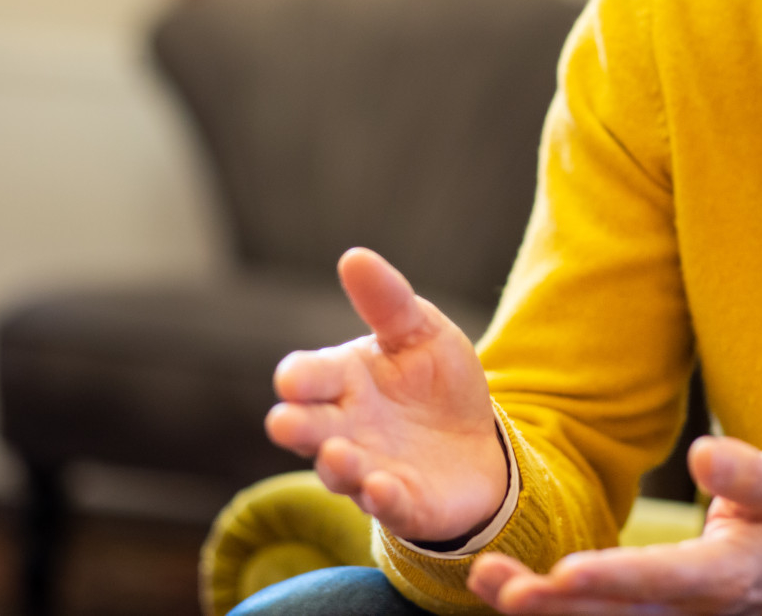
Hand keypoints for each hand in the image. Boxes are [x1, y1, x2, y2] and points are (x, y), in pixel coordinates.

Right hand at [265, 247, 507, 541]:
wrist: (477, 439)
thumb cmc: (434, 381)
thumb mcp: (420, 331)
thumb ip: (388, 301)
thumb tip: (354, 256)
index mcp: (344, 379)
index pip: (309, 376)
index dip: (299, 377)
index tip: (291, 378)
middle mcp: (345, 427)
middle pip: (310, 428)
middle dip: (296, 426)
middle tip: (284, 422)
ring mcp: (369, 468)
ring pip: (340, 471)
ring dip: (336, 465)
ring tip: (337, 455)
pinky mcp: (403, 503)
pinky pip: (388, 506)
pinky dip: (382, 498)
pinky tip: (381, 488)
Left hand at [468, 436, 761, 615]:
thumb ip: (744, 473)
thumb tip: (703, 453)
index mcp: (720, 576)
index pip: (661, 579)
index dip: (613, 577)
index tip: (565, 571)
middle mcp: (682, 612)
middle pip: (611, 614)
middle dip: (553, 603)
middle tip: (500, 584)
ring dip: (538, 608)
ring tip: (485, 577)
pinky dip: (547, 610)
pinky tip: (499, 588)